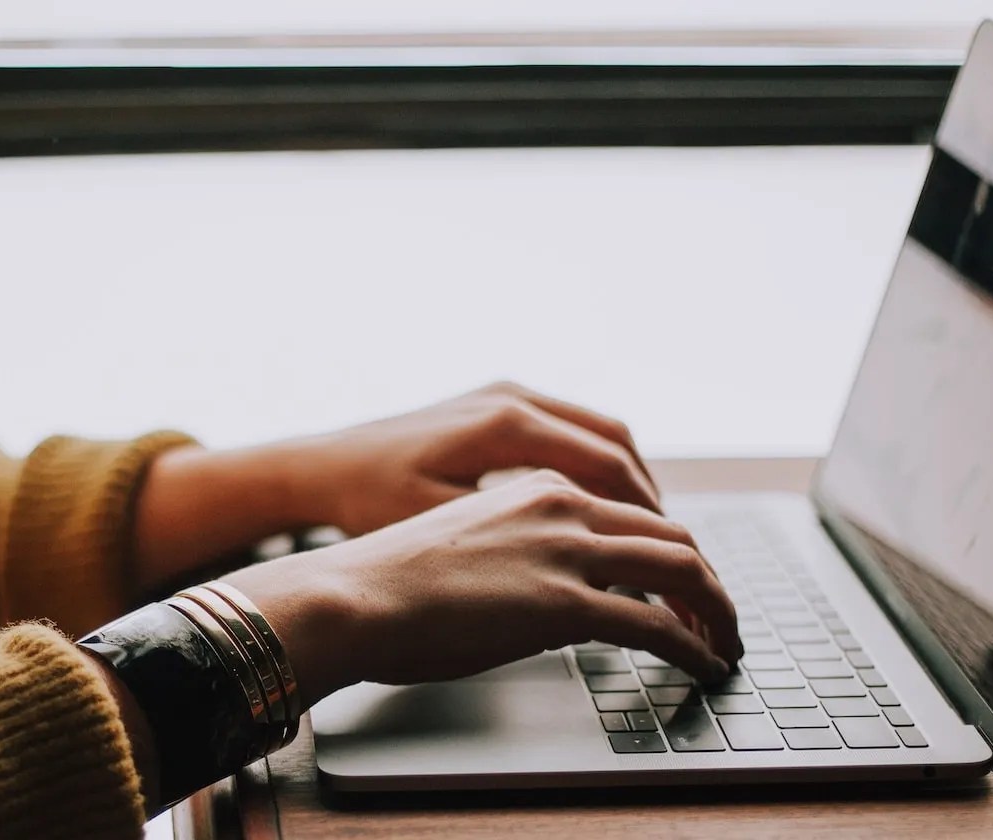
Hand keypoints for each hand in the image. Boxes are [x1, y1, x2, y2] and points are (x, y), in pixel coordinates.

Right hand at [223, 469, 740, 706]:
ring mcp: (565, 550)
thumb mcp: (465, 538)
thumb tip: (545, 590)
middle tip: (719, 616)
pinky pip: (657, 625)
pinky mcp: (563, 602)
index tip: (681, 581)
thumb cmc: (388, 578)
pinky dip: (694, 646)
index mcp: (536, 484)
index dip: (669, 548)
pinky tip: (702, 665)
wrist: (351, 594)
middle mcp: (561, 504)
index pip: (632, 508)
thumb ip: (518, 547)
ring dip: (715, 610)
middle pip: (671, 533)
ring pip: (681, 569)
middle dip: (708, 580)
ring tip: (724, 643)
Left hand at [291, 381, 659, 536]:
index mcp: (505, 423)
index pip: (606, 464)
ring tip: (645, 531)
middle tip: (671, 546)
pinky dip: (596, 465)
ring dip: (626, 478)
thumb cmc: (369, 501)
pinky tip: (599, 507)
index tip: (668, 554)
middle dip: (647, 496)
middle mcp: (512, 397)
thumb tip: (584, 564)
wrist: (321, 467)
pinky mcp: (494, 403)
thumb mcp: (441, 525)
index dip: (645, 514)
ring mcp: (504, 394)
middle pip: (613, 441)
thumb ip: (514, 536)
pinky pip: (569, 428)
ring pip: (596, 431)